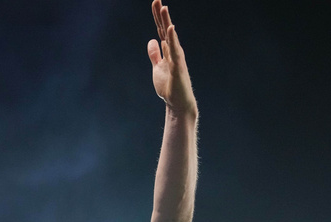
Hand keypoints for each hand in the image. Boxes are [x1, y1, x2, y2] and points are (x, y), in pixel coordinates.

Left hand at [148, 1, 196, 115]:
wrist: (178, 102)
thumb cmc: (170, 86)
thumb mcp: (158, 68)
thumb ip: (155, 54)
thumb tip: (152, 41)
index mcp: (168, 50)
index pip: (162, 30)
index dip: (158, 17)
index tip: (155, 3)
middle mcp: (174, 51)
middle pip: (166, 29)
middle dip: (161, 15)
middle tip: (156, 0)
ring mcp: (177, 57)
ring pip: (171, 37)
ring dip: (167, 22)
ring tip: (163, 8)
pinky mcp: (178, 66)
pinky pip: (175, 50)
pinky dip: (173, 39)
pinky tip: (170, 28)